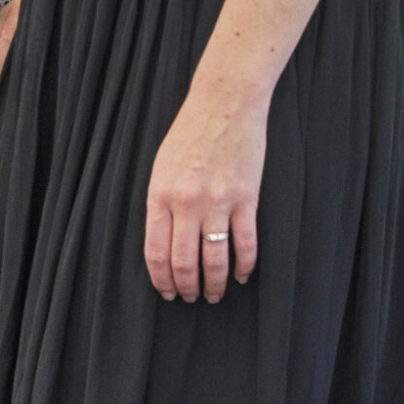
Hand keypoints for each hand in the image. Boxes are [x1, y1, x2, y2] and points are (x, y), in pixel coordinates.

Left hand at [143, 83, 266, 302]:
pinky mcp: (247, 198)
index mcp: (160, 196)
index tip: (166, 292)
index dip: (161, 280)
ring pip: (214, 260)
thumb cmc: (189, 134)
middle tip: (190, 298)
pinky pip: (245, 243)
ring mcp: (218, 202)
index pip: (156, 253)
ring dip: (214, 284)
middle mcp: (187, 203)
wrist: (224, 104)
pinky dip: (244, 266)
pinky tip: (241, 275)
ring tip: (214, 295)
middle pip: (184, 262)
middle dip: (186, 288)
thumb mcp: (161, 168)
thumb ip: (160, 205)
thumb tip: (163, 244)